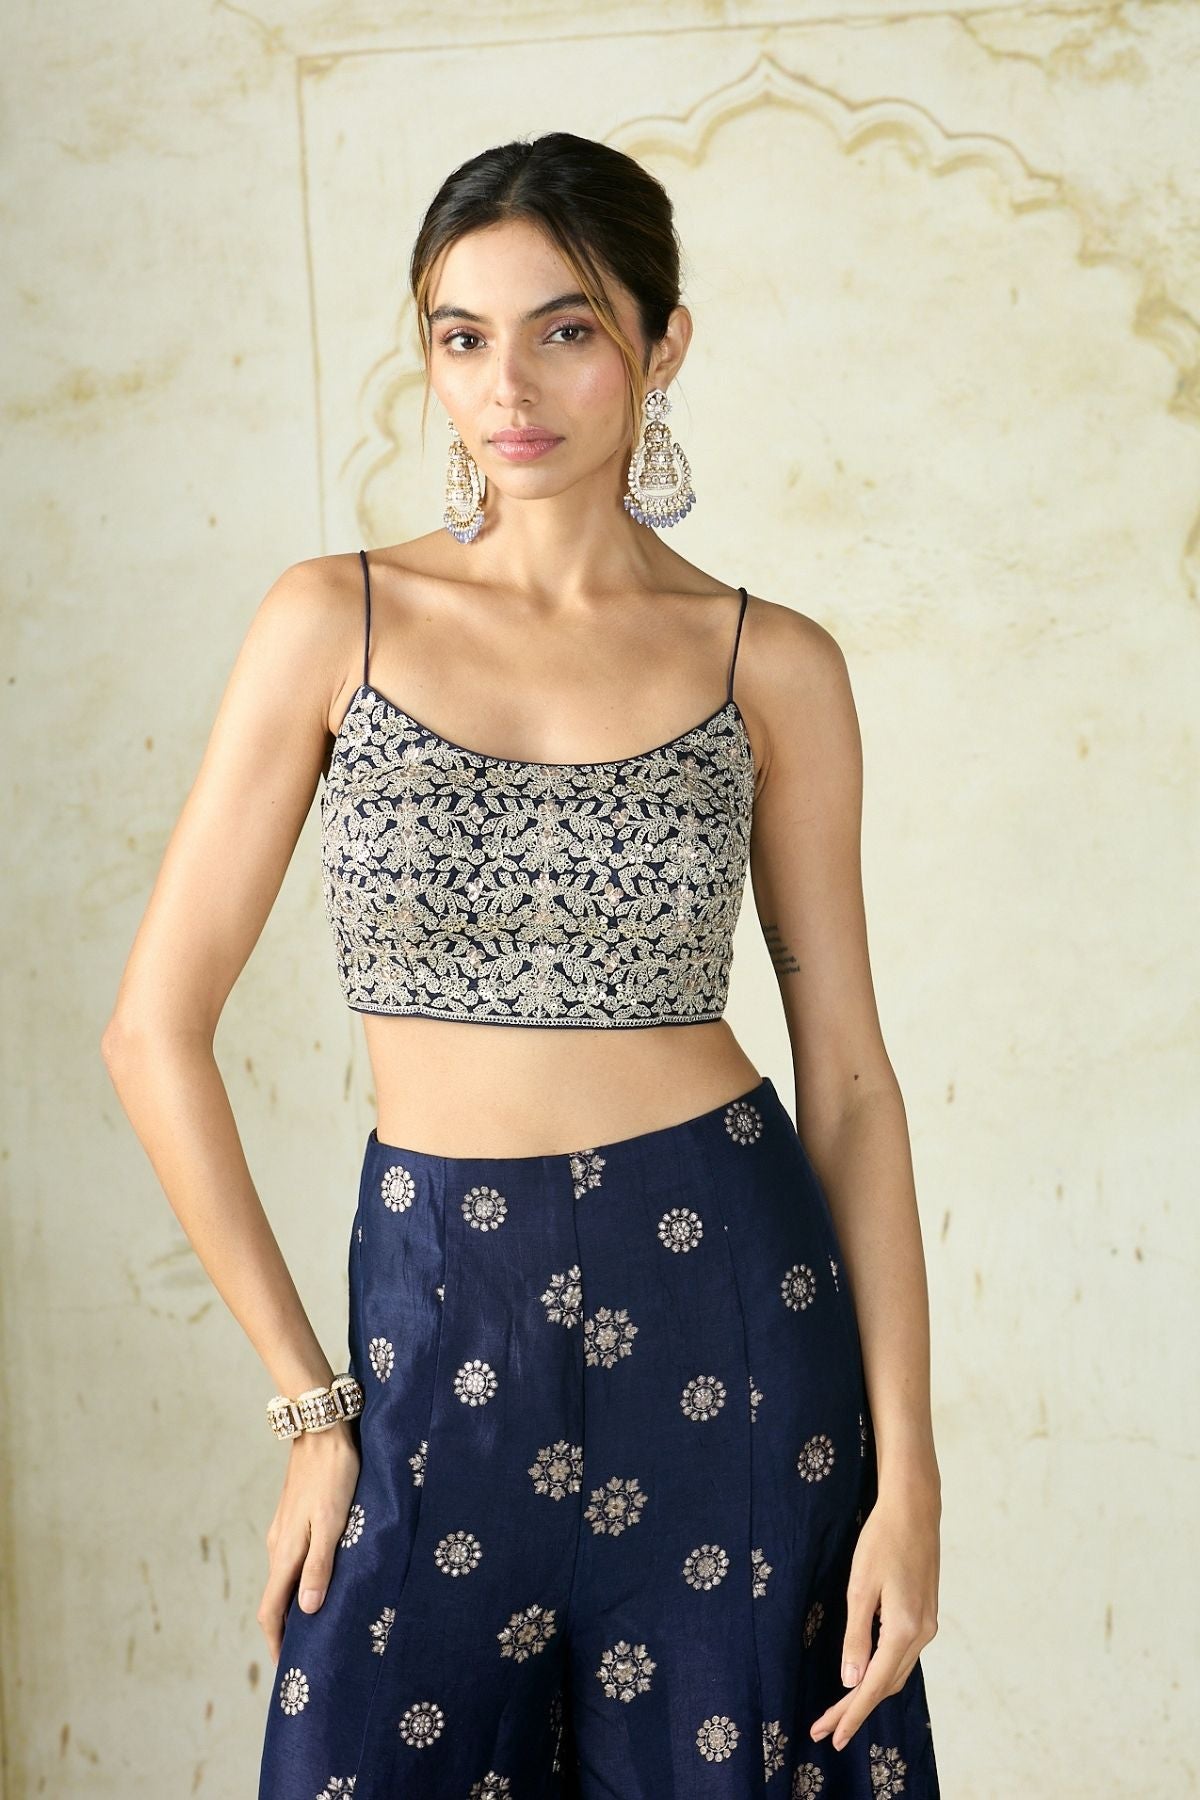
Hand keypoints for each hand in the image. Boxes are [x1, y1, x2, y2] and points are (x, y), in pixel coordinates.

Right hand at [257, 1425, 361, 1662]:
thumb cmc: (334, 1475)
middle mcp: (278, 1545)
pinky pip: (292, 1559)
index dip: (277, 1642)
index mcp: (285, 1552)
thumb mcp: (333, 1522)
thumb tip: (308, 1610)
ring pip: (284, 1577)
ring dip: (294, 1603)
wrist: (322, 1428)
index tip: (286, 1667)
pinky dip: (300, 1579)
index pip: (272, 1610)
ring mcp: (284, 1530)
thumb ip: (320, 1566)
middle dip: (286, 1628)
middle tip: (306, 1652)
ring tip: (316, 1622)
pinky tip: (319, 1580)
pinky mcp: (293, 1517)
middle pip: (276, 1598)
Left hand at [809, 1479, 939, 1751]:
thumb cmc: (882, 1541)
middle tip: (825, 1729)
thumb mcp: (861, 1587)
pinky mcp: (925, 1615)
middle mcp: (921, 1634)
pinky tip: (865, 1676)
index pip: (873, 1686)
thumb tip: (851, 1681)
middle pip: (886, 1686)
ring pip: (897, 1673)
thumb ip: (856, 1637)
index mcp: (904, 1630)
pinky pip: (903, 1656)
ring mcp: (927, 1626)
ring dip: (869, 1693)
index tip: (831, 1736)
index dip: (851, 1714)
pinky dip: (882, 1673)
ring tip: (839, 1711)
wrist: (915, 1509)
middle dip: (855, 1709)